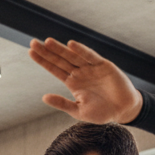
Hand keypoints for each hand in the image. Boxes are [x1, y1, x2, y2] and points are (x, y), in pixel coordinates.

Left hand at [28, 38, 142, 124]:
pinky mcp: (103, 65)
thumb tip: (43, 97)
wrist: (124, 111)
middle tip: (33, 43)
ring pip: (73, 56)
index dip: (43, 61)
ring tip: (46, 42)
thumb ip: (62, 103)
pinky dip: (81, 50)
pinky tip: (71, 44)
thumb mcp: (79, 111)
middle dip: (47, 52)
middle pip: (60, 60)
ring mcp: (91, 68)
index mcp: (73, 82)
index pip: (55, 69)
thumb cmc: (102, 112)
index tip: (31, 52)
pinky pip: (90, 56)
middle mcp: (80, 72)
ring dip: (60, 49)